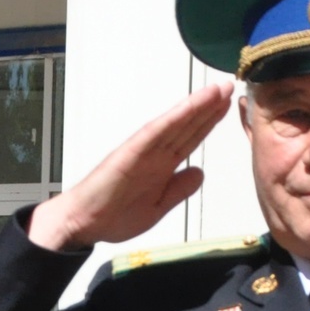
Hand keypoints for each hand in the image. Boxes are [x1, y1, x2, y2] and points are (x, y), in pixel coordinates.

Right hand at [26, 84, 232, 251]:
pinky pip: (156, 131)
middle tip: (227, 87)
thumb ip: (179, 190)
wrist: (82, 223)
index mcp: (161, 166)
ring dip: (196, 106)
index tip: (226, 106)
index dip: (208, 122)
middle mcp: (154, 154)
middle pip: (187, 126)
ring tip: (217, 90)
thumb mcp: (158, 207)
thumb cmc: (111, 214)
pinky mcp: (131, 152)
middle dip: (208, 108)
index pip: (189, 139)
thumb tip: (199, 173)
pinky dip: (174, 117)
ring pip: (175, 124)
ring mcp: (143, 150)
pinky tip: (191, 105)